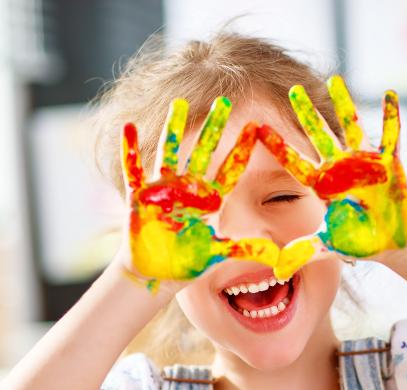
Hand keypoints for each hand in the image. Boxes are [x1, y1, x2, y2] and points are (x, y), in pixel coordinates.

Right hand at [120, 97, 279, 290]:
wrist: (155, 273)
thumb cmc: (186, 262)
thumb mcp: (218, 254)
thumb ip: (245, 250)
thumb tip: (278, 256)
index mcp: (209, 200)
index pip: (230, 169)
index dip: (242, 149)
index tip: (256, 127)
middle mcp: (188, 188)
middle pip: (203, 151)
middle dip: (214, 127)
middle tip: (224, 100)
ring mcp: (163, 189)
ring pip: (170, 152)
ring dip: (174, 129)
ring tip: (180, 104)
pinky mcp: (139, 197)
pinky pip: (133, 169)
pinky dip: (130, 150)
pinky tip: (128, 126)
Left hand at [257, 76, 406, 279]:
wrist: (393, 240)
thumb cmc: (359, 240)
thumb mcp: (328, 246)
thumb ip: (302, 253)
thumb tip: (277, 272)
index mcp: (322, 185)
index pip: (295, 163)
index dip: (278, 148)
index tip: (257, 130)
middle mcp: (340, 168)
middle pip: (319, 136)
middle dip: (306, 114)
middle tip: (292, 90)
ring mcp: (364, 162)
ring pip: (351, 128)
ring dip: (344, 104)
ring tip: (335, 79)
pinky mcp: (390, 163)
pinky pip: (391, 135)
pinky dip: (391, 115)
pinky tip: (390, 93)